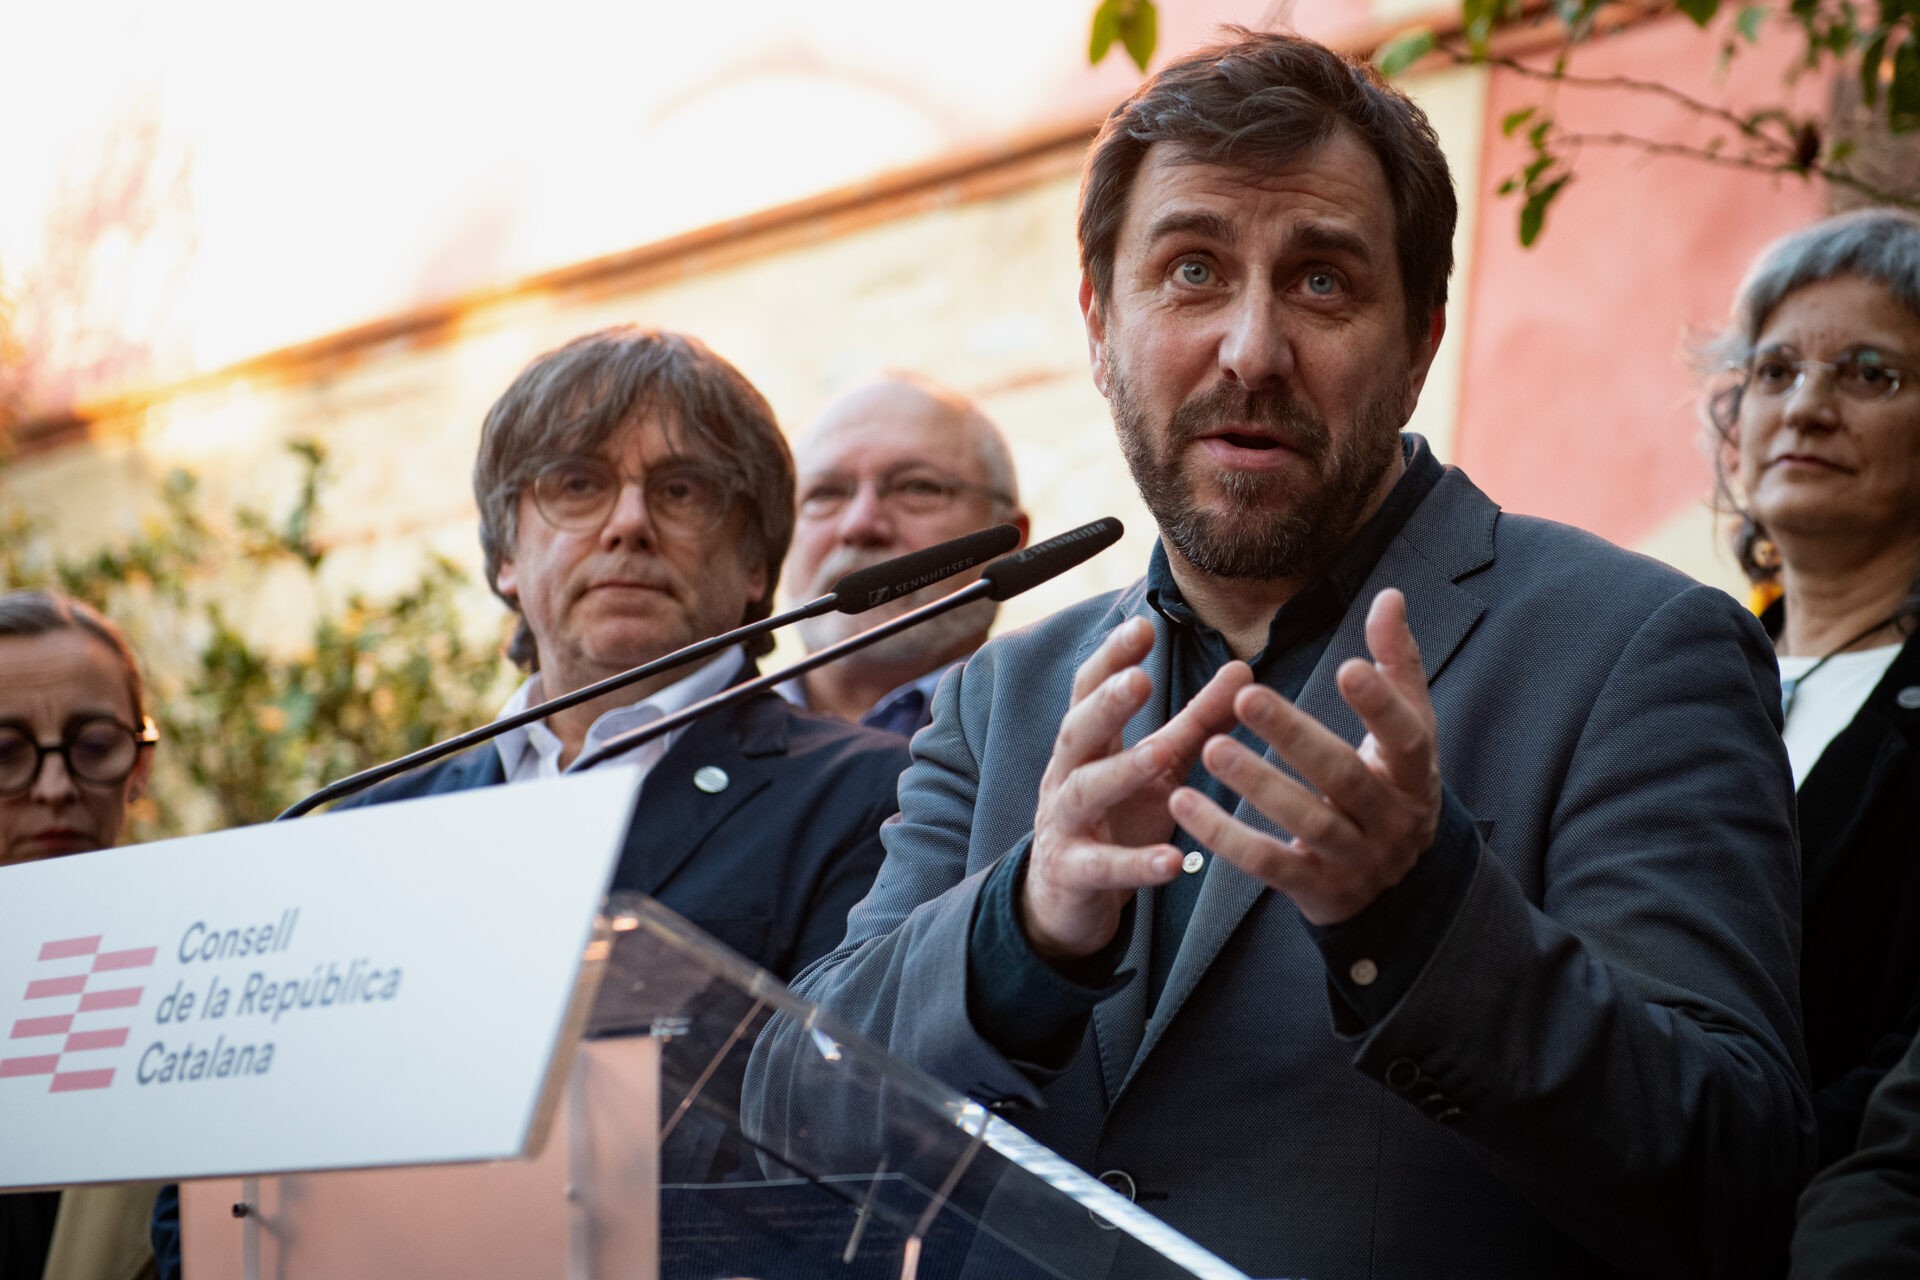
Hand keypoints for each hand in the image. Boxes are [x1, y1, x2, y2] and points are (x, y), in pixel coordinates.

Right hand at [1022, 616, 1249, 961]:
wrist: (1065, 897)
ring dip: (1119, 772)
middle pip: (1076, 732)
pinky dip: (1135, 864)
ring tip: (1157, 755)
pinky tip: (1173, 861)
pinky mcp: (1074, 874)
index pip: (1089, 690)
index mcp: (1088, 743)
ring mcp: (1065, 824)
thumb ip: (1196, 721)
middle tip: (1137, 681)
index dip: (1112, 659)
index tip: (1142, 627)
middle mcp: (1067, 776)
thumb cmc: (1116, 817)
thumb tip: (1243, 670)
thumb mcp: (1158, 766)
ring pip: (1084, 792)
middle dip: (1105, 706)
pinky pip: (1102, 868)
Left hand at [1168, 589, 1440, 925]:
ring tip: (1210, 747)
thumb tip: (1389, 595)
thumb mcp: (1407, 733)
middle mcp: (1391, 819)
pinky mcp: (1314, 888)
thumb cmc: (1393, 787)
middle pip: (1344, 778)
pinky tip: (1183, 802)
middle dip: (1296, 738)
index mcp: (1415, 773)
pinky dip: (1224, 835)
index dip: (1381, 704)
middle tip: (1246, 696)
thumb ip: (1397, 666)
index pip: (1407, 737)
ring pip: (1305, 822)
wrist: (1399, 889)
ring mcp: (1354, 858)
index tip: (1346, 666)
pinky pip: (1266, 863)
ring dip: (1256, 785)